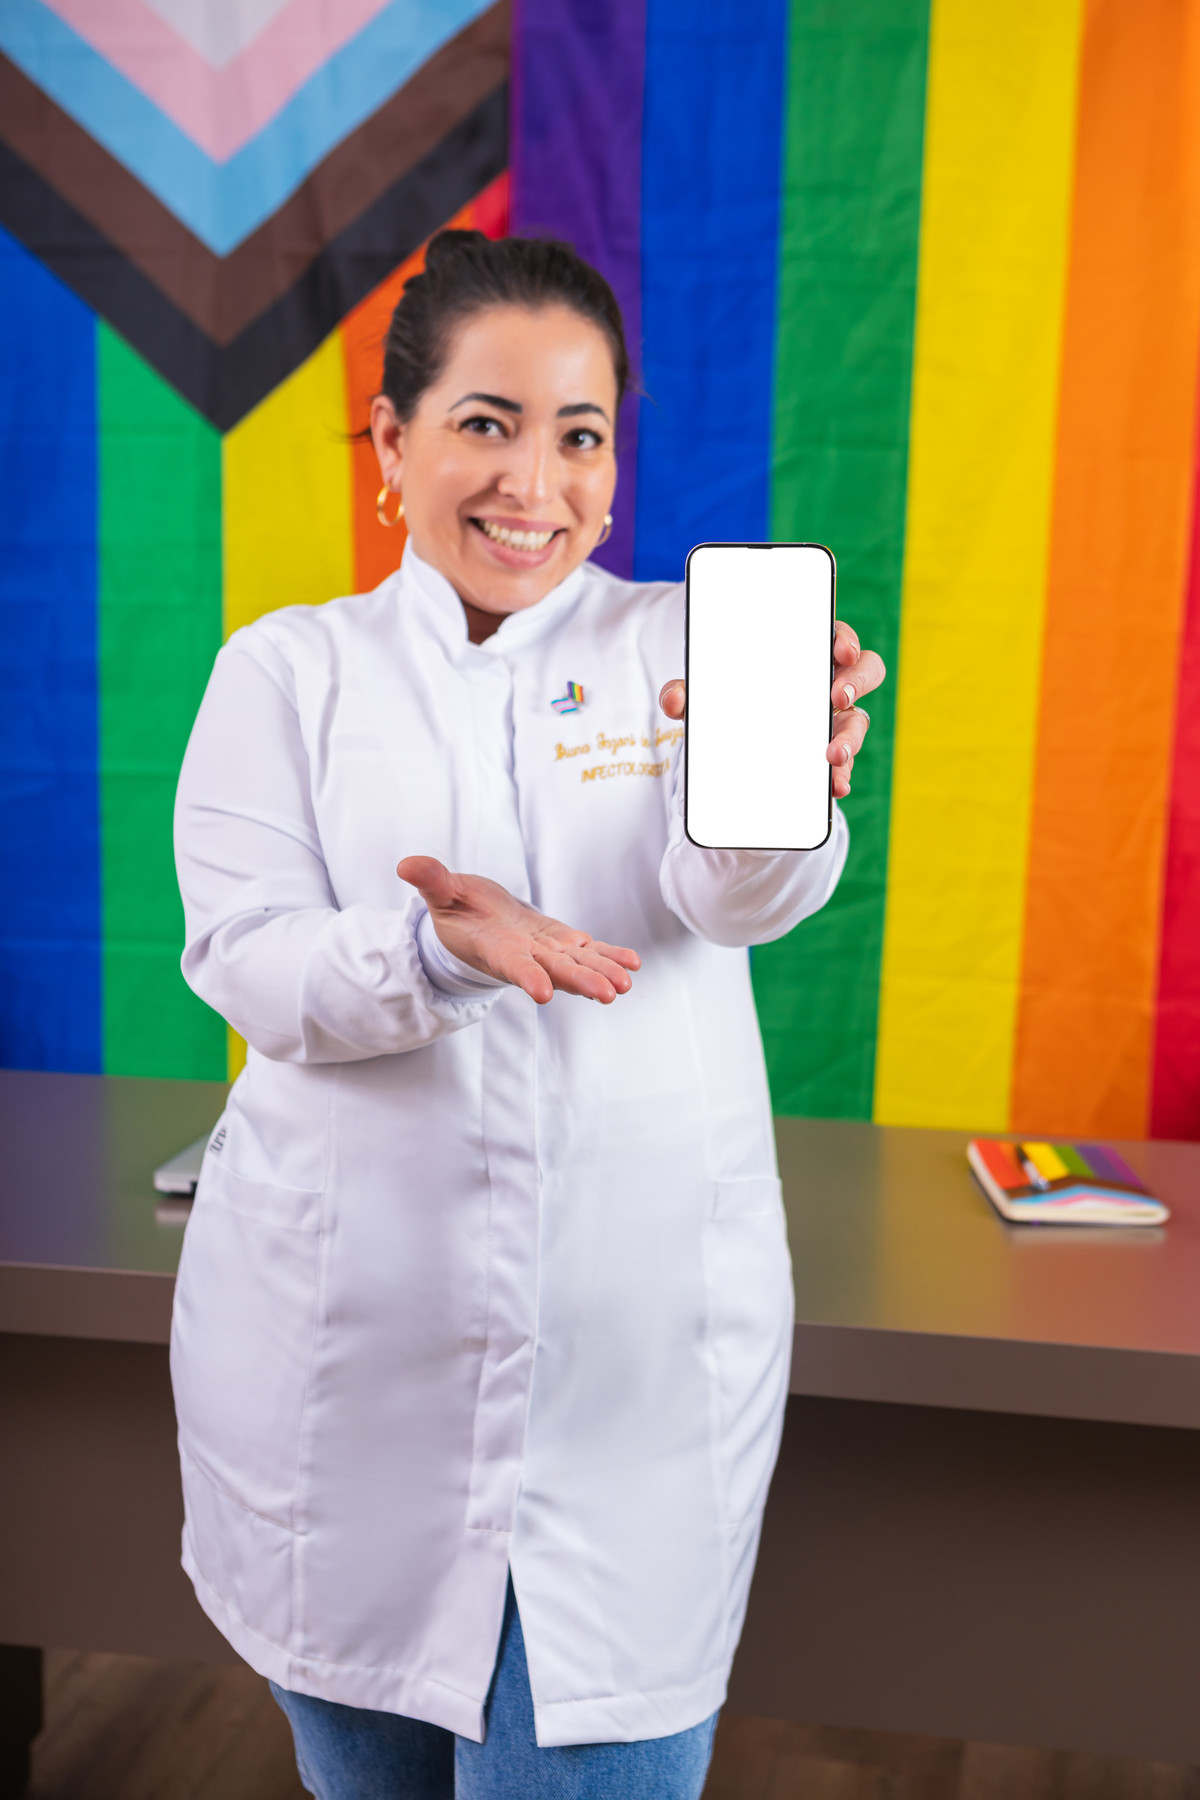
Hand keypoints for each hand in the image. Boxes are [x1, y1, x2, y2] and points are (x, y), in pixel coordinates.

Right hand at [397, 856, 640, 1005]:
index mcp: (494, 948)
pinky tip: (632, 964)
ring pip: (577, 965)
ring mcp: (546, 951)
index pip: (512, 965)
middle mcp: (524, 956)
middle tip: (607, 994)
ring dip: (602, 973)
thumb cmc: (457, 909)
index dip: (528, 977)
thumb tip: (405, 864)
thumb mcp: (441, 893)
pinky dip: (609, 956)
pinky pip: (589, 952)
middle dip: (581, 981)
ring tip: (625, 984)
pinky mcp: (562, 943)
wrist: (476, 920)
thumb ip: (431, 881)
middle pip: (555, 971)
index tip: (544, 994)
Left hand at [657, 619, 885, 800]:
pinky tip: (833, 786)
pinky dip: (840, 776)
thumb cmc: (732, 702)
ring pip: (859, 722)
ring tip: (832, 755)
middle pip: (864, 671)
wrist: (734, 746)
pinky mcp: (830, 755)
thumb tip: (673, 700)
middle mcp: (830, 684)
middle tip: (836, 697)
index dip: (844, 639)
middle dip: (856, 682)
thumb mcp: (708, 697)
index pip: (836, 636)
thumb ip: (688, 693)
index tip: (839, 649)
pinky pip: (844, 764)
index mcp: (807, 656)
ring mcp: (835, 721)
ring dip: (851, 738)